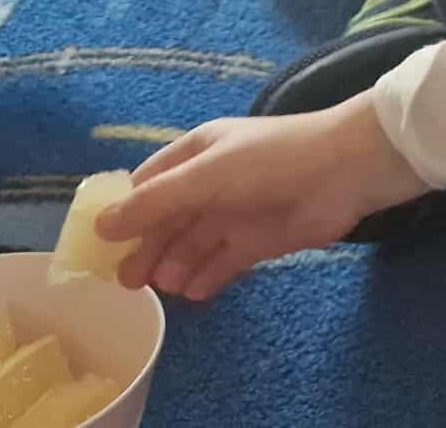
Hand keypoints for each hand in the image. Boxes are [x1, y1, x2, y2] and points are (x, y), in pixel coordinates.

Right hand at [97, 96, 428, 301]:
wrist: (346, 171)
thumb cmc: (271, 161)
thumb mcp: (206, 176)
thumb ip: (154, 202)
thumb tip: (101, 226)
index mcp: (197, 153)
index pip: (147, 184)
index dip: (123, 213)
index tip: (98, 246)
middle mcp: (213, 182)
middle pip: (167, 220)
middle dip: (146, 249)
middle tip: (129, 282)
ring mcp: (236, 213)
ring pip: (193, 244)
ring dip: (175, 266)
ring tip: (165, 286)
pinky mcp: (260, 240)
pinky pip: (223, 263)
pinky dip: (207, 277)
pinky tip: (194, 293)